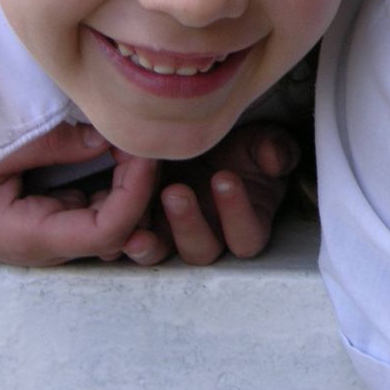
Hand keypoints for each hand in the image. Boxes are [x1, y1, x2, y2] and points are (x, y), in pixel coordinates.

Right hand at [0, 126, 155, 265]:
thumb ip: (49, 145)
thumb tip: (106, 137)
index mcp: (34, 237)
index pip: (108, 230)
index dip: (135, 192)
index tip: (141, 151)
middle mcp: (54, 244)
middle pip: (125, 228)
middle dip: (144, 185)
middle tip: (143, 138)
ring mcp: (61, 234)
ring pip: (122, 222)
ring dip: (138, 185)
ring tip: (134, 143)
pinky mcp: (62, 218)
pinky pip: (106, 208)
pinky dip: (123, 182)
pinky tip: (123, 152)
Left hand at [122, 121, 299, 265]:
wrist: (203, 134)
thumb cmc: (239, 141)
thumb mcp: (263, 139)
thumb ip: (275, 149)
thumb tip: (276, 161)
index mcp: (248, 222)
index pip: (248, 236)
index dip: (237, 213)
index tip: (224, 177)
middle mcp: (212, 237)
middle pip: (202, 252)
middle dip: (188, 225)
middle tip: (175, 192)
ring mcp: (174, 236)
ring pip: (163, 254)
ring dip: (151, 244)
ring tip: (137, 228)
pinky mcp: (143, 227)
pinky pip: (130, 244)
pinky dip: (119, 241)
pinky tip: (114, 229)